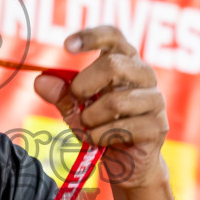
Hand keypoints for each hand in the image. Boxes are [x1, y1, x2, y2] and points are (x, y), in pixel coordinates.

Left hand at [33, 26, 168, 190]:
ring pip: (115, 101)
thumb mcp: (76, 109)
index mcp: (125, 62)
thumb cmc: (102, 127)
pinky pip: (121, 127)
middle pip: (113, 64)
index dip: (91, 37)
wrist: (127, 163)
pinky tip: (98, 140)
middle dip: (84, 85)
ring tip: (88, 127)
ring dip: (91, 118)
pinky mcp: (157, 125)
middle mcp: (144, 75)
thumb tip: (41, 81)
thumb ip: (62, 94)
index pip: (114, 36)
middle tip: (76, 100)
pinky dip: (100, 136)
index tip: (66, 46)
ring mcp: (154, 100)